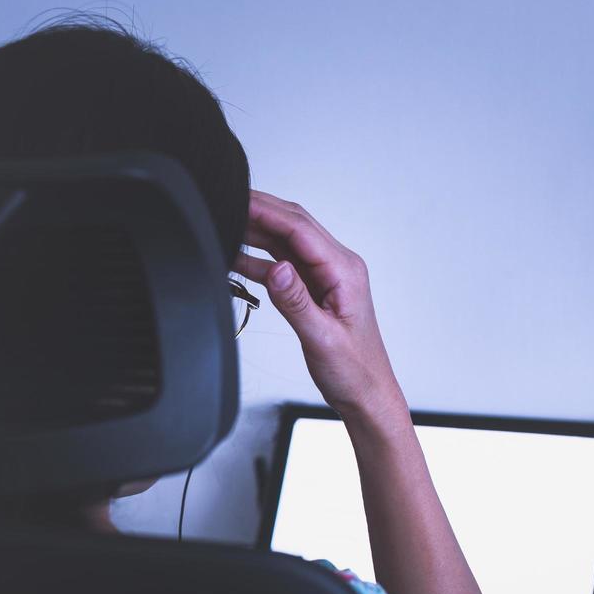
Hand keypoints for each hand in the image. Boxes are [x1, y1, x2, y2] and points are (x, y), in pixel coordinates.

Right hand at [234, 190, 406, 423]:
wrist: (367, 394)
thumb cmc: (355, 371)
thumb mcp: (322, 339)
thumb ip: (296, 302)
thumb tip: (277, 270)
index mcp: (344, 271)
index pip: (300, 229)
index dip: (267, 211)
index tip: (240, 199)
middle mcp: (337, 267)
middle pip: (293, 226)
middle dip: (260, 210)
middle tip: (227, 200)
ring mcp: (326, 276)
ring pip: (286, 241)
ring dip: (257, 231)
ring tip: (226, 221)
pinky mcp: (315, 288)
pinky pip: (283, 263)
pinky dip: (259, 258)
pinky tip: (237, 257)